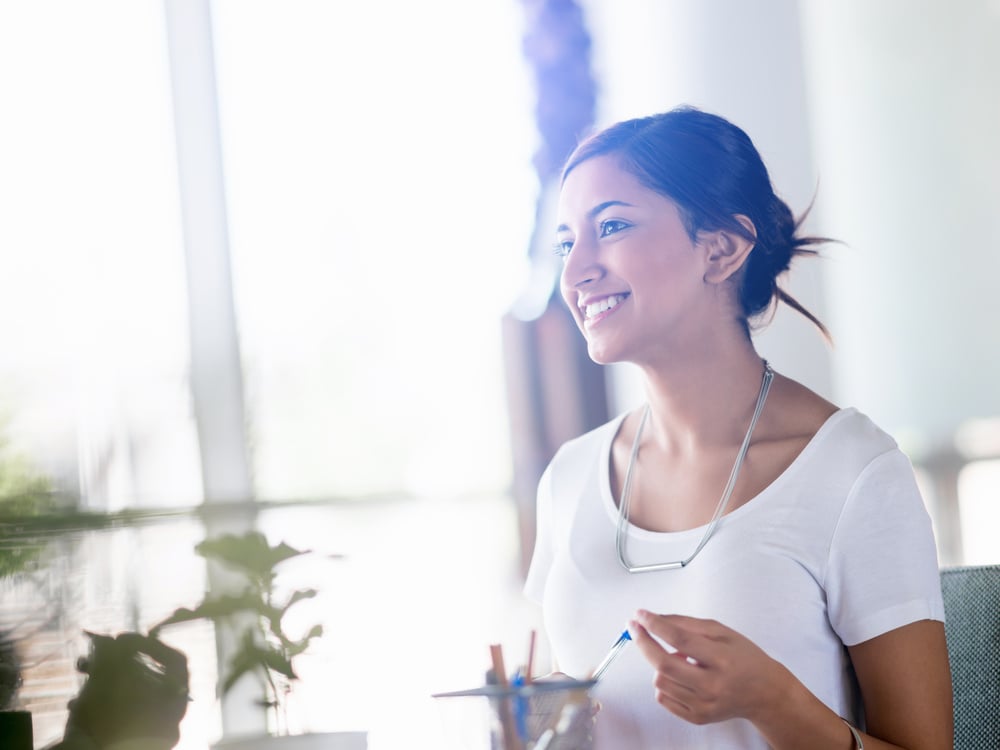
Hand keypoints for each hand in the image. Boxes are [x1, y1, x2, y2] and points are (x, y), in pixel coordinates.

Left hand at [629, 609, 787, 725]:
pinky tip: (680, 675)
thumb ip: (686, 624)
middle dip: (643, 642)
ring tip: (679, 658)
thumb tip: (655, 619)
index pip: (679, 639)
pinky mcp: (697, 717)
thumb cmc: (744, 658)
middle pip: (663, 664)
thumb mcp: (721, 632)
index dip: (654, 625)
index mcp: (721, 659)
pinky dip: (664, 682)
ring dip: (659, 664)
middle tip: (637, 628)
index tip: (640, 615)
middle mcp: (712, 685)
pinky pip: (663, 698)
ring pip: (660, 681)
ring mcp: (704, 705)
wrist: (764, 692)